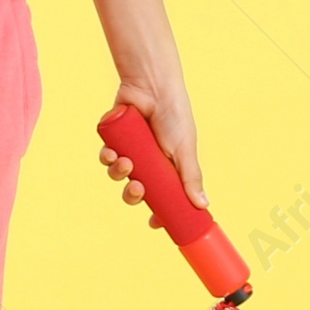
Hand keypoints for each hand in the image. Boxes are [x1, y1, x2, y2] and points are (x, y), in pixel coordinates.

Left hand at [99, 74, 206, 208]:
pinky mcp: (114, 138)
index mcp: (166, 166)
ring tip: (124, 163)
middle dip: (133, 195)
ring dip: (118, 174)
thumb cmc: (174, 115)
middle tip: (136, 188)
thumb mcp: (185, 149)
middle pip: (136, 190)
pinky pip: (106, 156)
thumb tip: (203, 206)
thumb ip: (191, 177)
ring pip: (118, 174)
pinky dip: (106, 158)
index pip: (161, 196)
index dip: (157, 211)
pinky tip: (111, 153)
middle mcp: (148, 160)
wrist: (153, 86)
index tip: (154, 222)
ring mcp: (130, 150)